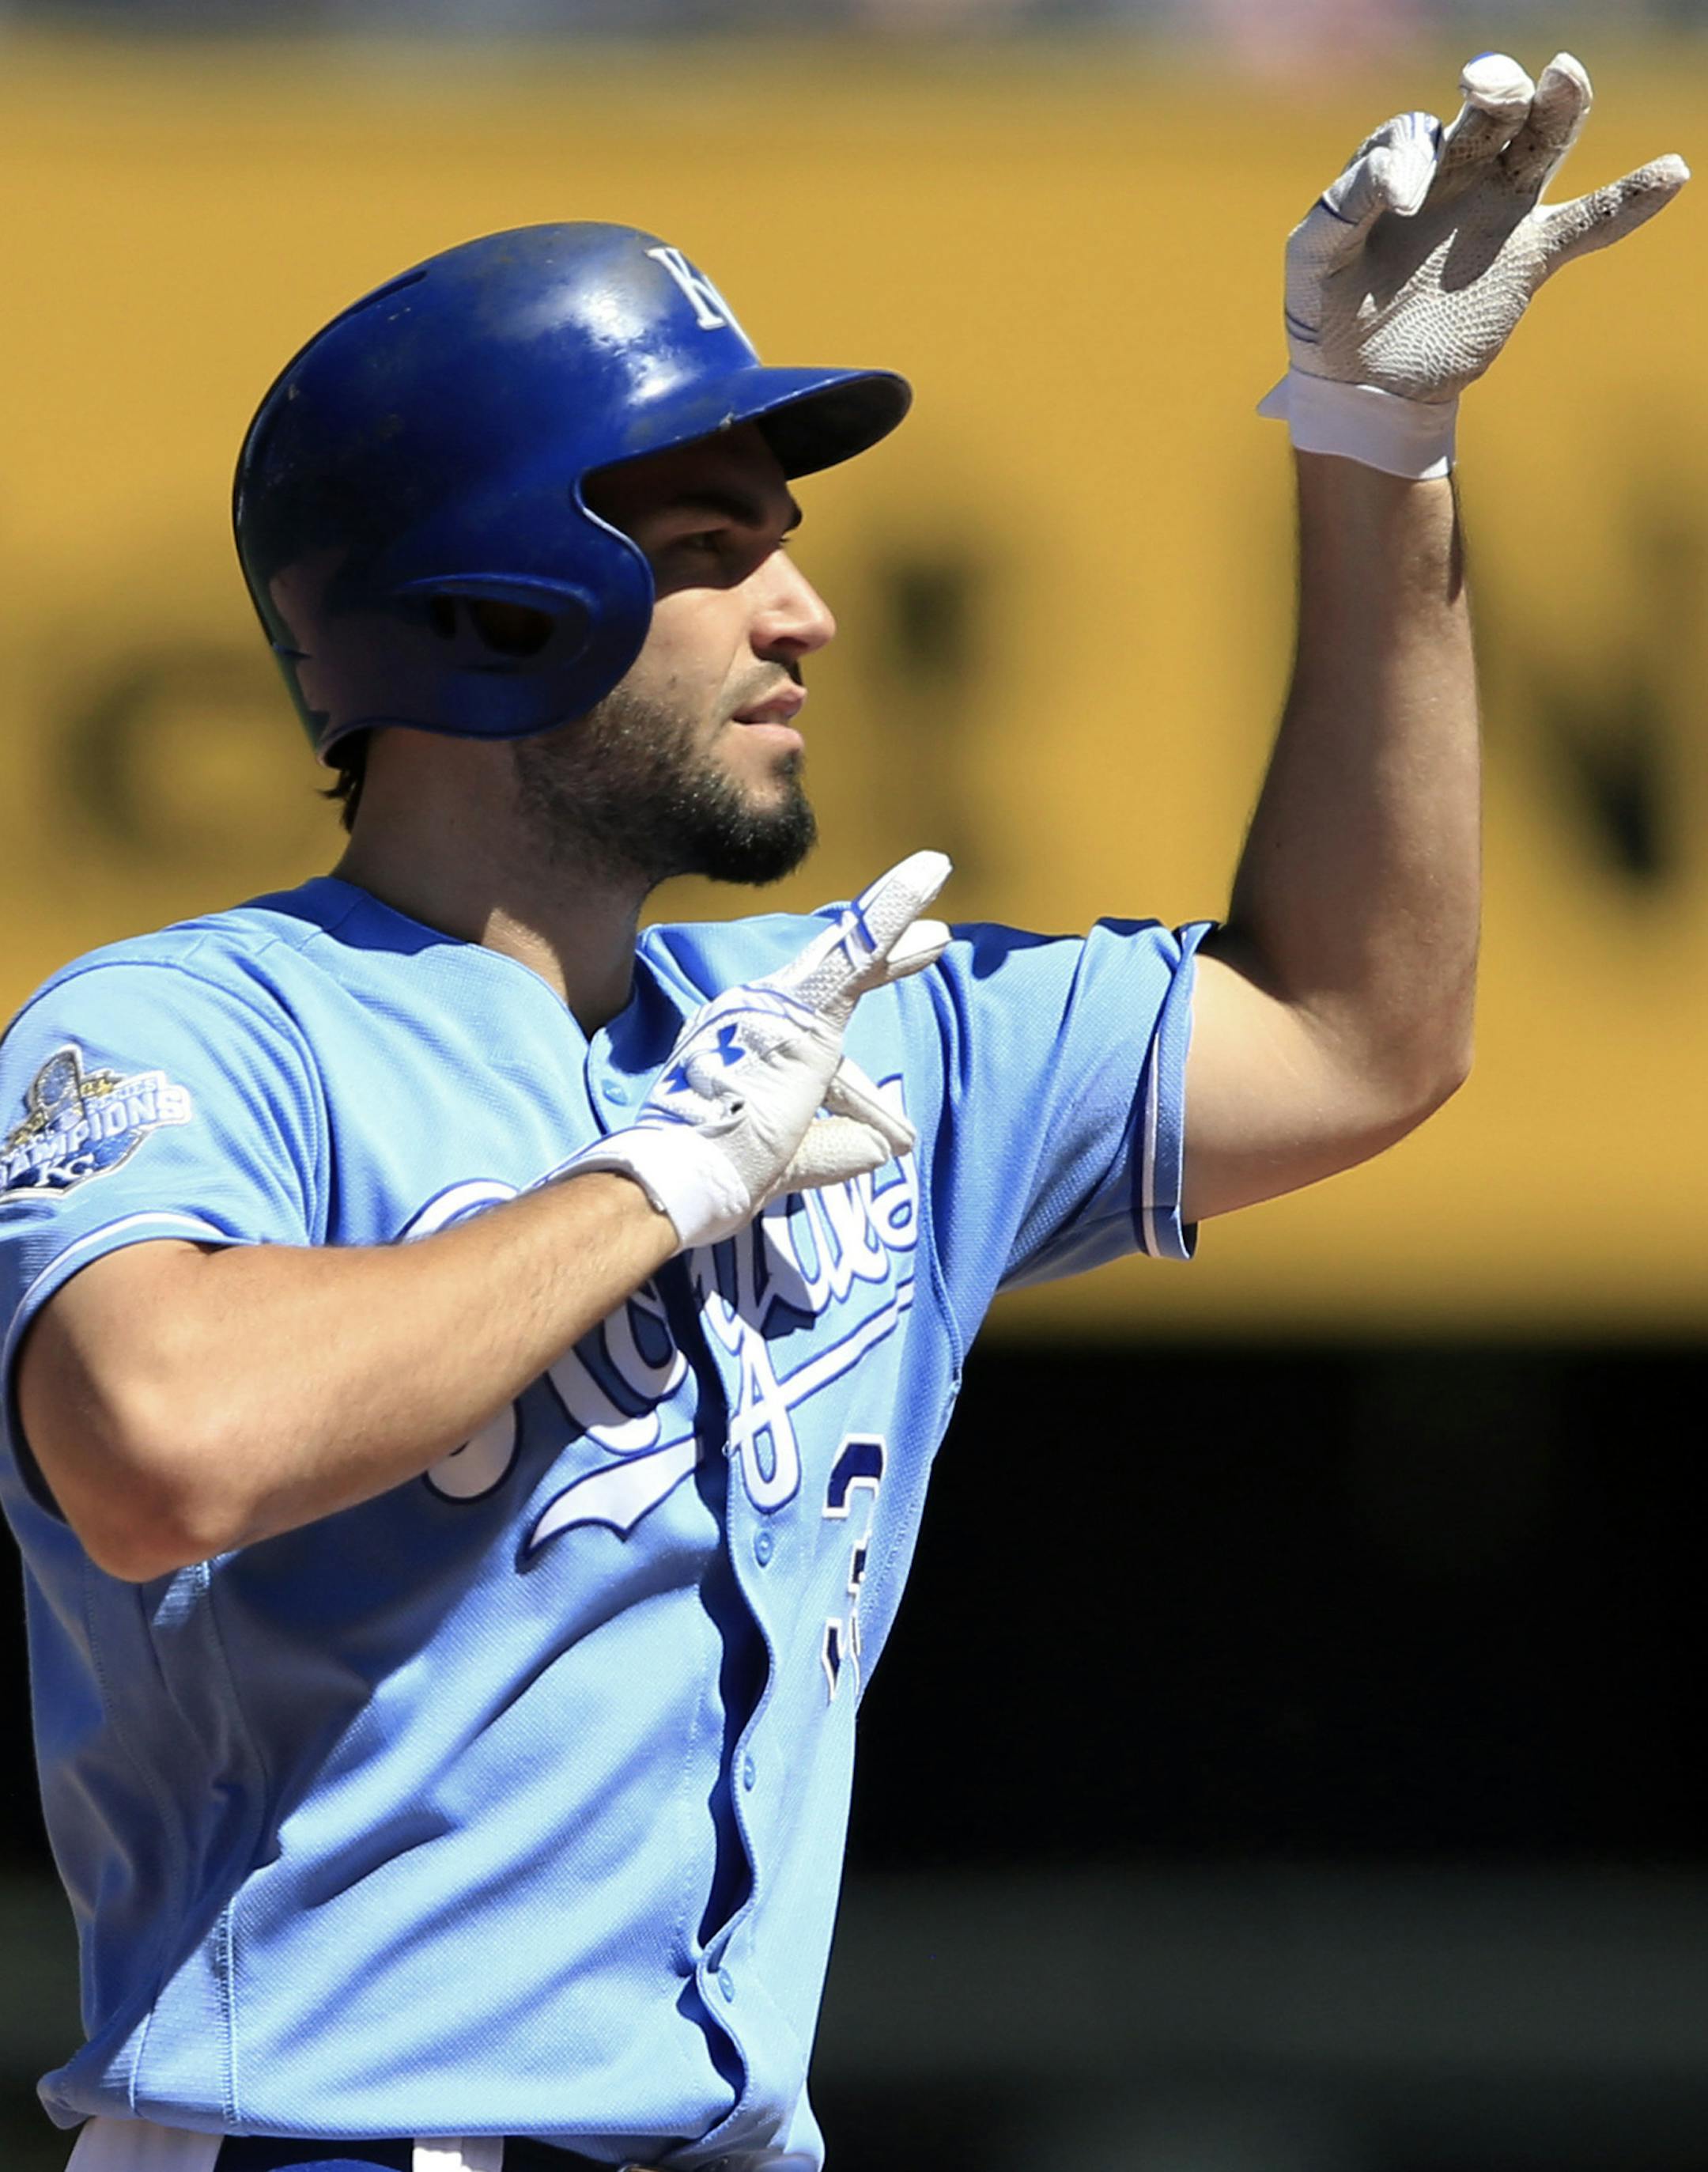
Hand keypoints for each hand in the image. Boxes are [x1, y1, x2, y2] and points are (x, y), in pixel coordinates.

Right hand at [560, 850, 951, 1249]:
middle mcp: (755, 1017)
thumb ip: (831, 1149)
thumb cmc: (722, 1171)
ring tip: (936, 879)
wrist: (685, 1170)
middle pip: (836, 982)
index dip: (860, 1092)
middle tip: (933, 938)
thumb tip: (879, 1148)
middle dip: (888, 960)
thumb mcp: (791, 1161)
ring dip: (894, 921)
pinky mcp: (802, 1006)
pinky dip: (893, 908)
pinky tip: (929, 871)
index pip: (814, 1051)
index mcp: (747, 1051)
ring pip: (849, 955)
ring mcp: (775, 1007)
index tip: (897, 1130)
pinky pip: (859, 949)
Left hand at [1261, 53, 1688, 473]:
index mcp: (1399, 169)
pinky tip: (1669, 174)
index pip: (1412, 136)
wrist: (1361, 387)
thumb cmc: (1327, 315)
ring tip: (1566, 77)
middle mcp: (1456, 176)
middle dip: (1497, 90)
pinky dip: (1629, 200)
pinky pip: (1588, 223)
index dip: (1409, 158)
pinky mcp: (1528, 257)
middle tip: (1491, 93)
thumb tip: (1405, 185)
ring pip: (1541, 145)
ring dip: (1558, 109)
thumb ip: (1344, 208)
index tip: (1399, 205)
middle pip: (1490, 113)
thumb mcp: (1315, 260)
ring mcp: (1497, 211)